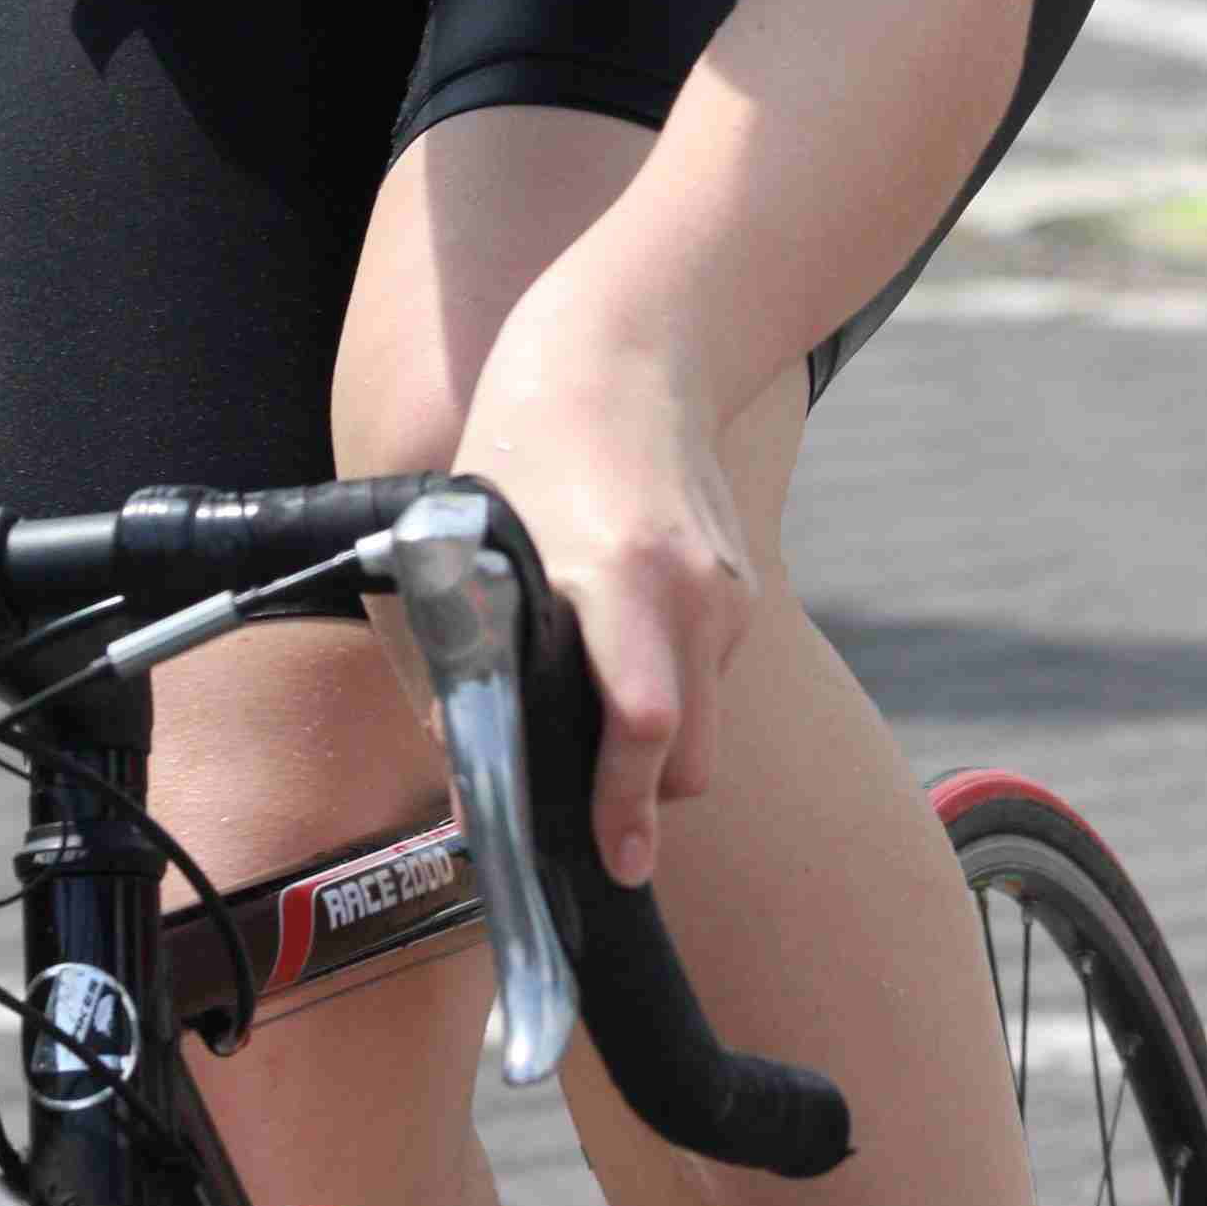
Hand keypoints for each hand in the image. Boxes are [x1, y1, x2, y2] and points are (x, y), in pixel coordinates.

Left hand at [450, 306, 755, 891]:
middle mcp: (690, 592)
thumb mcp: (470, 538)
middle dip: (635, 794)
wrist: (628, 341)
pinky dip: (668, 684)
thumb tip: (469, 769)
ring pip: (702, 722)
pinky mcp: (743, 584)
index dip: (623, 808)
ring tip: (584, 703)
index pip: (643, 725)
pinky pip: (708, 673)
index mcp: (618, 575)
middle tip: (575, 800)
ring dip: (651, 741)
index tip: (615, 865)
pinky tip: (617, 638)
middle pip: (686, 757)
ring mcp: (728, 590)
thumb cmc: (527, 435)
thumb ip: (463, 658)